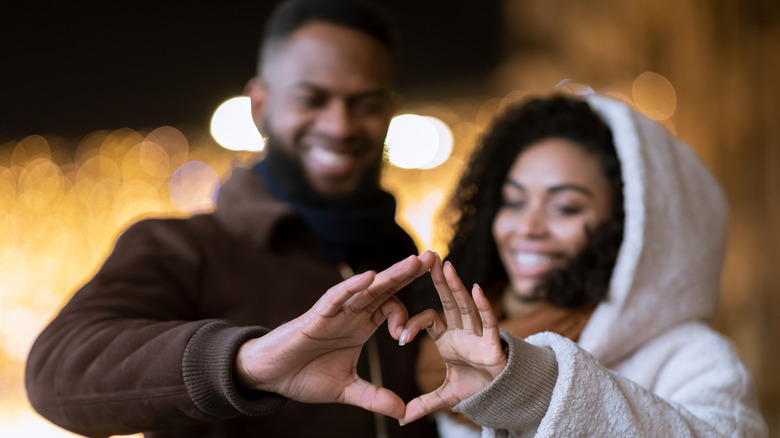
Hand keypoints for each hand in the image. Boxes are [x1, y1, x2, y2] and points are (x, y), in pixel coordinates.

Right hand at [235, 251, 435, 419]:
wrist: (271, 377)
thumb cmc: (304, 376)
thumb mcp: (347, 389)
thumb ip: (375, 397)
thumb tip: (403, 412)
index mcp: (361, 325)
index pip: (391, 309)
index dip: (405, 317)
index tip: (405, 337)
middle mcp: (352, 313)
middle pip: (385, 288)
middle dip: (409, 273)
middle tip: (434, 257)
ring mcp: (335, 312)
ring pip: (367, 288)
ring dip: (391, 274)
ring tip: (414, 262)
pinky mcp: (317, 316)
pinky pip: (337, 298)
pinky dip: (353, 287)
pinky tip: (370, 277)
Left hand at [399, 255, 506, 424]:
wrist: (502, 397)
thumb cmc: (476, 387)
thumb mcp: (445, 395)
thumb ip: (424, 403)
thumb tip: (401, 418)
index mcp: (447, 337)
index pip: (429, 320)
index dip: (413, 324)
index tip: (400, 337)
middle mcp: (462, 330)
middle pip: (448, 301)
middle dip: (439, 280)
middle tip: (427, 257)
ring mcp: (478, 334)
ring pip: (465, 306)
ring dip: (456, 286)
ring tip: (446, 266)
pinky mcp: (493, 342)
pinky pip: (488, 321)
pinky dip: (483, 306)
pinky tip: (476, 289)